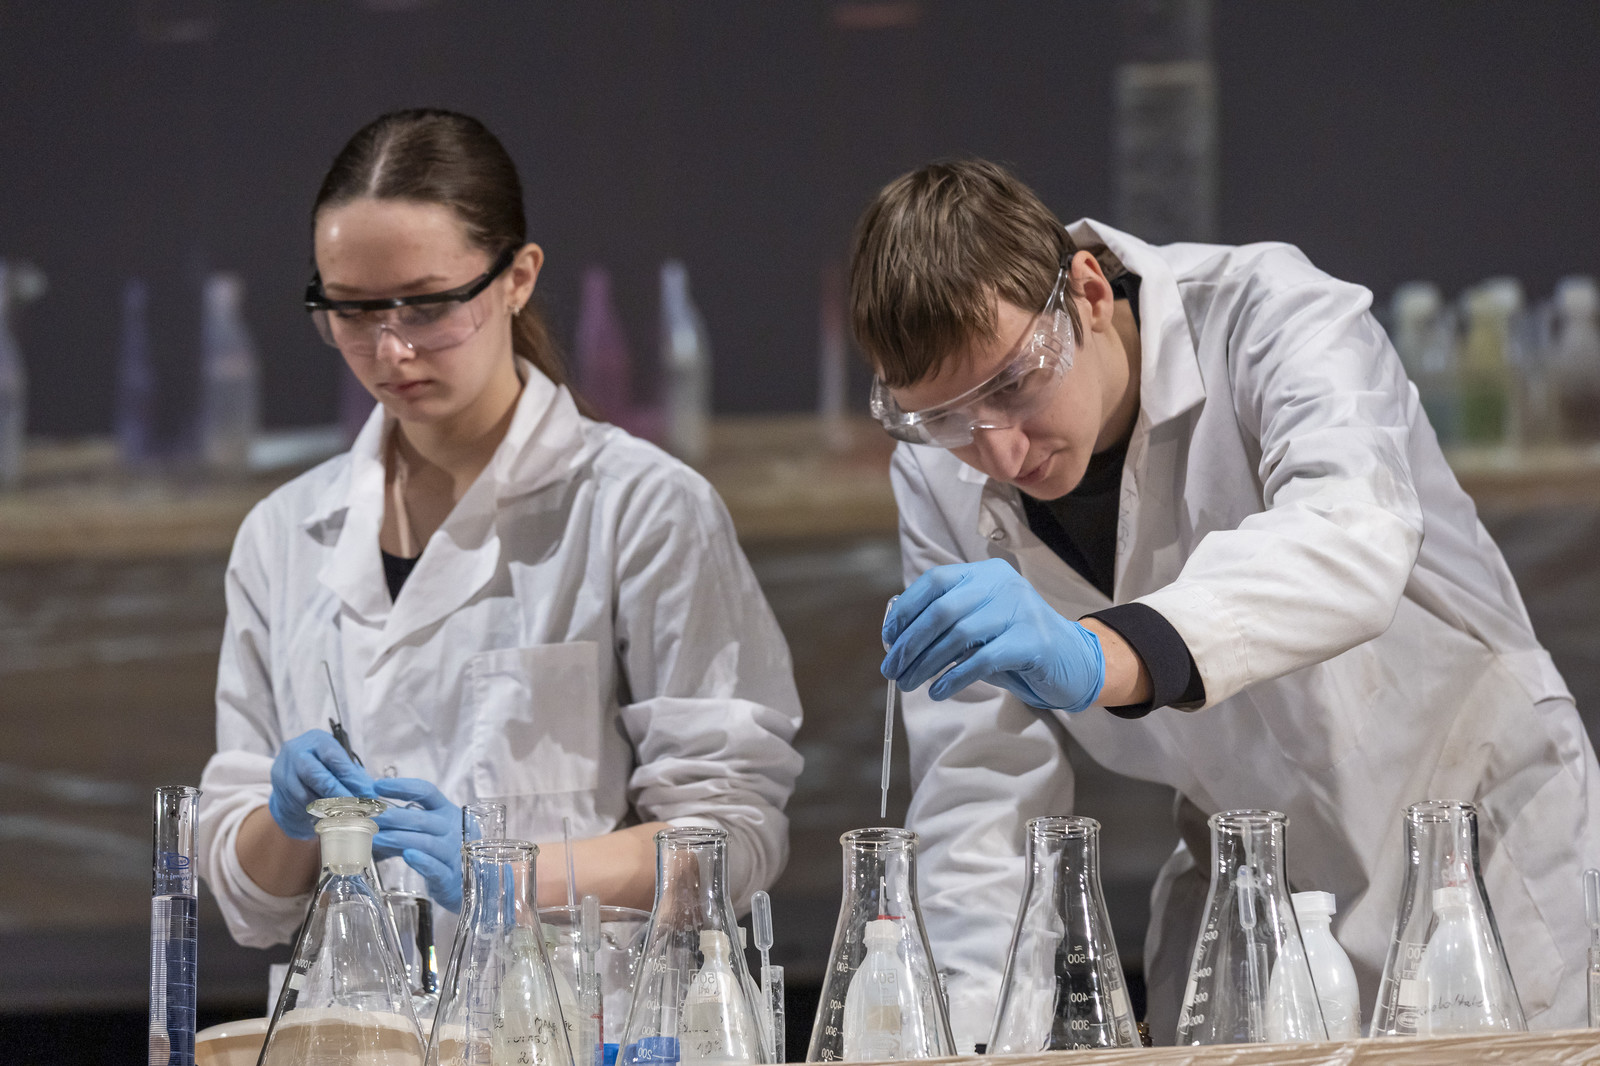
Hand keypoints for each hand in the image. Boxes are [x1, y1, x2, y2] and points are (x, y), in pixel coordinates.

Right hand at [269, 729, 377, 839]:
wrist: (293, 772)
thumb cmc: (325, 765)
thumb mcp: (339, 762)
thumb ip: (352, 775)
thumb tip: (370, 793)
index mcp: (317, 740)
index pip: (333, 757)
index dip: (350, 777)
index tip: (367, 793)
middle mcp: (296, 752)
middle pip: (315, 775)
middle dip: (337, 793)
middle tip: (355, 808)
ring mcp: (283, 771)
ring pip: (304, 794)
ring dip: (326, 807)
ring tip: (345, 814)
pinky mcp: (277, 790)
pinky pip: (297, 805)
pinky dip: (314, 813)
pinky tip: (328, 817)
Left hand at [372, 778, 464, 912]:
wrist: (465, 879)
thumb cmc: (437, 850)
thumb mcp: (423, 830)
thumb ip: (400, 821)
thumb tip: (367, 812)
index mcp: (444, 810)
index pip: (426, 791)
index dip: (402, 787)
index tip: (377, 786)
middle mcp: (451, 828)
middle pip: (422, 818)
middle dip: (394, 817)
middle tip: (370, 818)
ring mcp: (452, 852)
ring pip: (426, 843)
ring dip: (399, 838)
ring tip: (377, 839)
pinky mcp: (449, 877)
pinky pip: (436, 868)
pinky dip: (422, 861)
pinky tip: (407, 856)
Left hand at [881, 559, 1105, 712]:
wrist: (1074, 661)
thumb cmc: (1015, 645)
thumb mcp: (979, 627)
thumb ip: (947, 625)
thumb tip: (898, 641)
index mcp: (985, 574)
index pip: (935, 581)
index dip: (906, 609)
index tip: (889, 638)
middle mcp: (1002, 585)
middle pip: (942, 609)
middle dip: (910, 642)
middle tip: (892, 670)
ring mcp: (1020, 611)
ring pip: (959, 634)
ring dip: (926, 663)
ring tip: (909, 684)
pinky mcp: (1032, 642)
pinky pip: (982, 659)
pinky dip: (954, 677)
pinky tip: (939, 691)